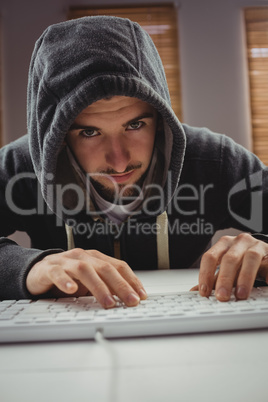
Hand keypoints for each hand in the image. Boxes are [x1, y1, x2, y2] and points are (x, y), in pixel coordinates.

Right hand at [26, 248, 146, 307]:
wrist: (38, 270)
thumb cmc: (67, 276)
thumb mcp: (90, 282)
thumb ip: (106, 286)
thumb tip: (128, 299)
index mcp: (95, 258)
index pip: (118, 266)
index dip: (131, 280)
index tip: (141, 295)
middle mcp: (83, 257)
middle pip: (105, 268)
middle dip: (121, 286)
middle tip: (131, 301)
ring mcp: (66, 261)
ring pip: (85, 270)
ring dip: (99, 287)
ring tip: (108, 302)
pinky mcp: (49, 269)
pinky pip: (58, 273)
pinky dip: (66, 281)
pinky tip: (72, 291)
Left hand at [191, 233, 267, 300]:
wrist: (265, 253)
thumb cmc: (242, 260)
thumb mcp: (226, 268)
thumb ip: (213, 278)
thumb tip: (195, 292)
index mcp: (224, 244)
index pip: (210, 257)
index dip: (205, 274)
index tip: (204, 292)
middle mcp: (239, 242)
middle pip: (229, 258)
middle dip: (224, 279)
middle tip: (222, 296)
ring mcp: (256, 245)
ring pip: (250, 258)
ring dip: (245, 278)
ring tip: (241, 295)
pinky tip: (266, 283)